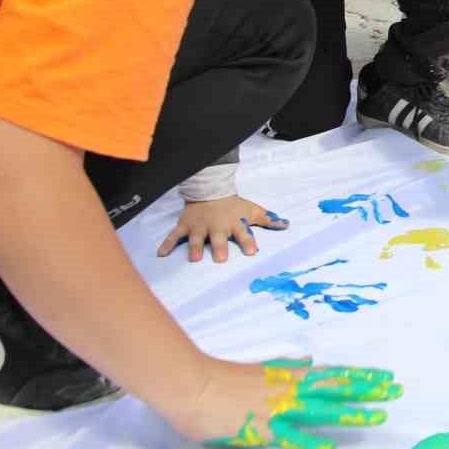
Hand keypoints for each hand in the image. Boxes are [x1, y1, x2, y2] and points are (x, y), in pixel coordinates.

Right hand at [158, 196, 287, 263]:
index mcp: (234, 223)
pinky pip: (174, 235)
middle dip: (220, 247)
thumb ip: (268, 219)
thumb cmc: (233, 205)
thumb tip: (287, 225)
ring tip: (194, 259)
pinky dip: (167, 244)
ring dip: (195, 248)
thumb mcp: (251, 210)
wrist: (210, 190)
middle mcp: (217, 226)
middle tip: (220, 258)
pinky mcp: (185, 225)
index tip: (252, 251)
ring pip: (197, 238)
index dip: (248, 242)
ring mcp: (199, 226)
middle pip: (219, 237)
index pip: (244, 233)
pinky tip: (161, 254)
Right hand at [185, 358, 400, 448]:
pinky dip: (309, 445)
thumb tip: (308, 361)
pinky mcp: (263, 430)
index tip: (386, 376)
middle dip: (368, 390)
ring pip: (323, 412)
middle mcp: (292, 390)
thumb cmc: (225, 377)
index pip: (334, 375)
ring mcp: (279, 410)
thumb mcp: (263, 369)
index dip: (361, 376)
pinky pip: (290, 439)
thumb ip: (287, 366)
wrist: (195, 386)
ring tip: (378, 416)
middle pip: (337, 389)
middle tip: (397, 390)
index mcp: (291, 376)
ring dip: (351, 414)